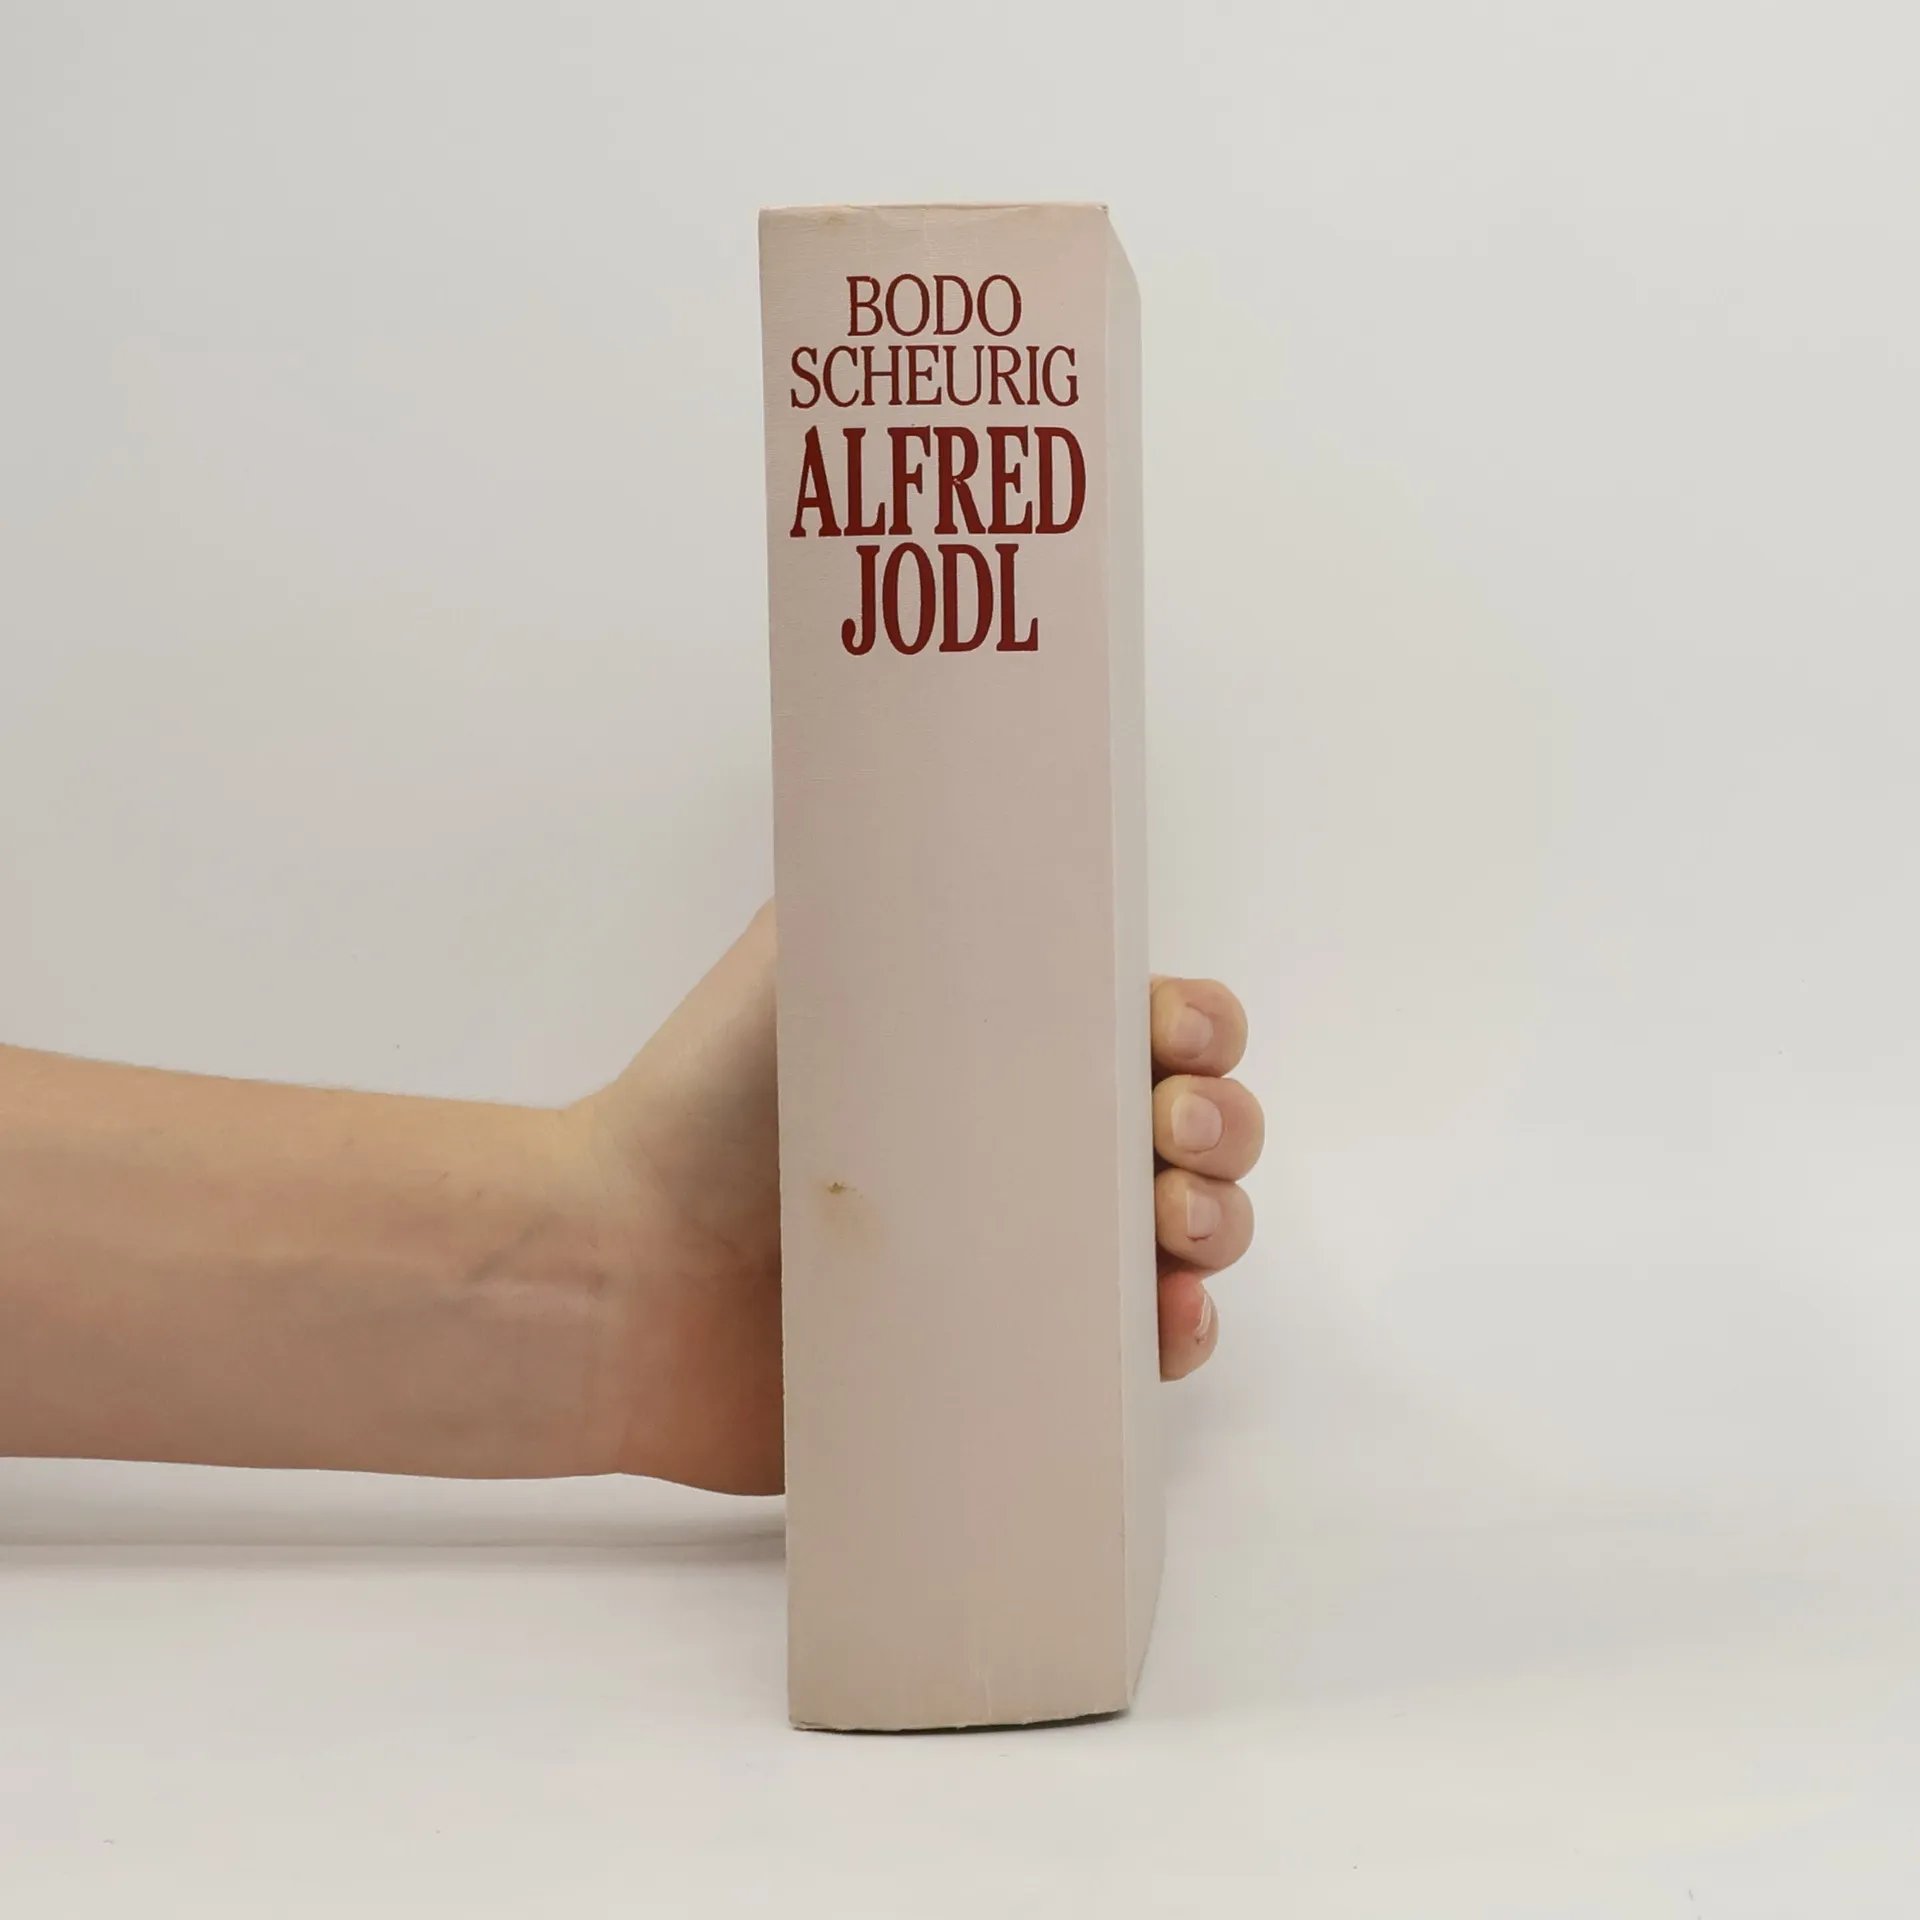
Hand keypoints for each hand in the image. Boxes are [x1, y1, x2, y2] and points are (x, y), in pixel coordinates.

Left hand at [573, 902, 1263, 1493]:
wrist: (621, 1270)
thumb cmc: (704, 1105)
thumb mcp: (803, 949)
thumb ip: (894, 873)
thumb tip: (991, 791)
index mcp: (1002, 1057)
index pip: (1148, 1031)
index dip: (1197, 1030)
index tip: (1176, 1036)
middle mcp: (1027, 1157)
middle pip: (1191, 1136)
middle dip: (1222, 1129)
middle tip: (1173, 1136)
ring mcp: (1022, 1266)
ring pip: (1179, 1245)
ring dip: (1218, 1228)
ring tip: (1176, 1233)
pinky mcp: (1001, 1369)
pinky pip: (1123, 1363)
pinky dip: (1174, 1344)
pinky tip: (1167, 1327)